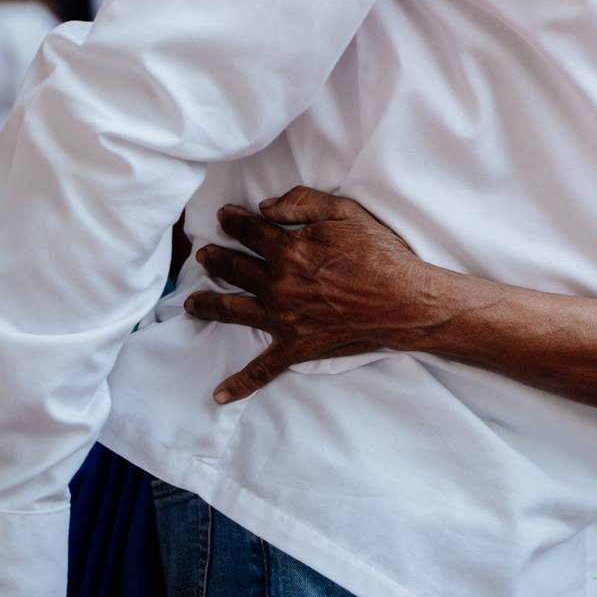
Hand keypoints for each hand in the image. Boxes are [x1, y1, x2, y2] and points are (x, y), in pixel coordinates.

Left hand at [184, 186, 436, 402]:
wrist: (404, 300)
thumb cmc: (381, 254)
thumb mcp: (346, 212)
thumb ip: (304, 202)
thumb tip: (265, 206)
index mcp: (289, 250)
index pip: (251, 231)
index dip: (234, 221)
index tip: (224, 216)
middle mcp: (278, 285)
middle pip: (235, 269)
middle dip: (215, 259)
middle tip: (204, 255)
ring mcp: (284, 318)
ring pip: (233, 311)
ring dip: (208, 305)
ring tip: (192, 302)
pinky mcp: (296, 346)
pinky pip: (264, 369)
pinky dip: (241, 383)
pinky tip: (220, 394)